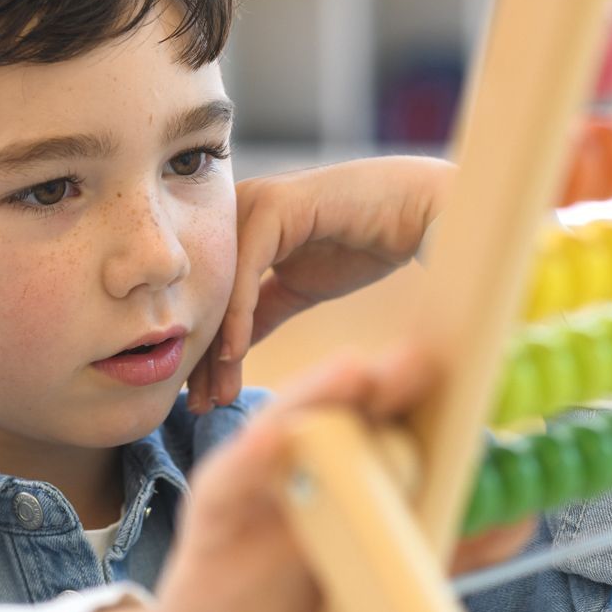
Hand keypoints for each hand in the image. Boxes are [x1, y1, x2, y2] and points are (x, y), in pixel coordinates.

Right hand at [69, 344, 534, 611]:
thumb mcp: (378, 588)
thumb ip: (440, 551)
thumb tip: (517, 516)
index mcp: (342, 481)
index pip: (382, 425)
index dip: (423, 398)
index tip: (475, 371)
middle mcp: (297, 472)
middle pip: (338, 416)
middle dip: (379, 385)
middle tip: (420, 360)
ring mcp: (252, 491)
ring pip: (282, 432)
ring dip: (317, 399)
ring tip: (357, 372)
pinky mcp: (211, 521)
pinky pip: (231, 482)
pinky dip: (255, 456)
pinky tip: (277, 436)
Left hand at [187, 155, 455, 413]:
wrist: (412, 213)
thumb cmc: (361, 243)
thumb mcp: (298, 288)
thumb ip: (261, 311)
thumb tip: (228, 352)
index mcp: (235, 225)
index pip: (209, 298)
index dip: (204, 351)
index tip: (201, 401)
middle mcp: (234, 209)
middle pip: (207, 294)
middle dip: (202, 355)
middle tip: (199, 408)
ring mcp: (250, 203)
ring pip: (221, 288)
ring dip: (216, 346)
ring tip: (214, 394)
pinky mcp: (271, 205)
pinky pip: (246, 271)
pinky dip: (238, 316)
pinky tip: (234, 355)